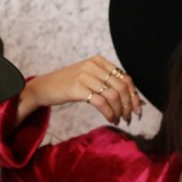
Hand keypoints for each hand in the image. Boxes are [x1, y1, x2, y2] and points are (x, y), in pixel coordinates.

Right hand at [17, 55, 142, 125]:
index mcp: (99, 61)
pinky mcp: (77, 88)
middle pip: (121, 87)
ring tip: (119, 120)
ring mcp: (85, 76)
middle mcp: (93, 66)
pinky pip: (101, 102)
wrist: (43, 88)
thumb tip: (133, 100)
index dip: (134, 95)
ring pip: (113, 96)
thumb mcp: (89, 79)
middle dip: (129, 105)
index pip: (125, 78)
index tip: (138, 110)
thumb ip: (108, 84)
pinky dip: (109, 113)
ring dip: (120, 111)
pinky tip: (110, 119)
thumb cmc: (67, 86)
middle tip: (129, 118)